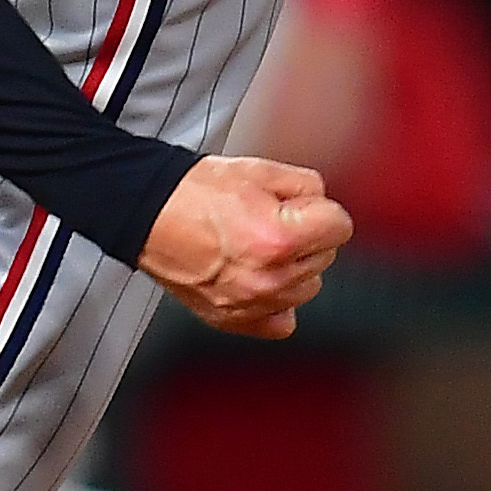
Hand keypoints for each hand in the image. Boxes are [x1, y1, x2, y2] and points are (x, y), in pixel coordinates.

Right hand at [139, 155, 352, 339]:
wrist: (149, 213)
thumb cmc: (195, 192)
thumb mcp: (260, 171)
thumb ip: (307, 187)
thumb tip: (323, 205)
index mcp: (280, 239)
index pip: (341, 227)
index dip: (320, 208)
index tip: (299, 205)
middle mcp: (269, 278)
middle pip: (326, 257)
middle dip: (306, 235)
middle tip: (269, 219)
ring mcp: (252, 304)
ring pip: (308, 287)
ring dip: (294, 266)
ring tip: (259, 244)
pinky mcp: (235, 319)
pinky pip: (283, 320)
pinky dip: (278, 300)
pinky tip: (259, 275)